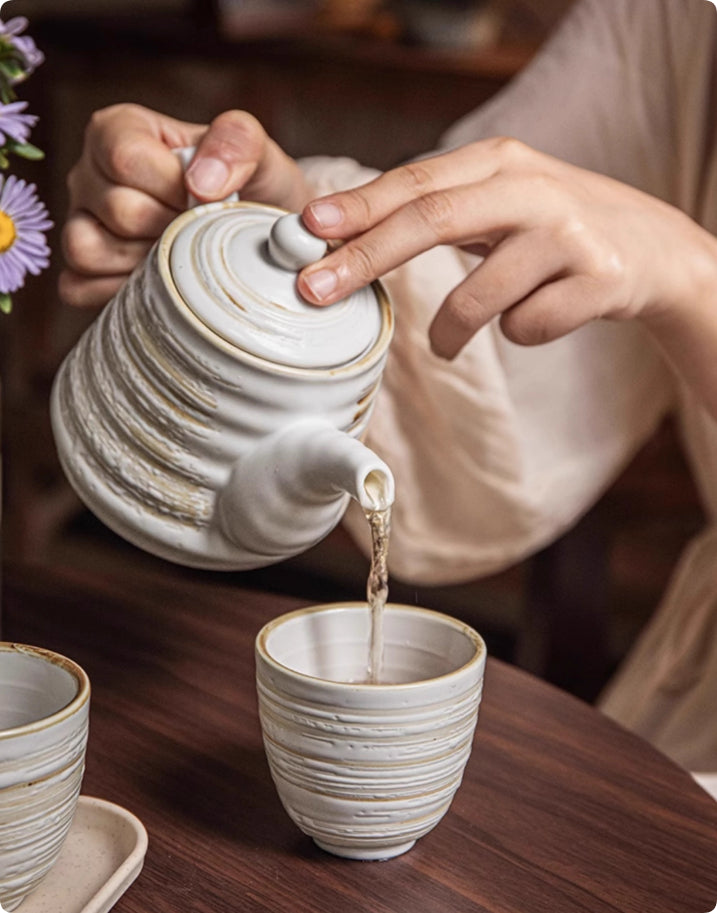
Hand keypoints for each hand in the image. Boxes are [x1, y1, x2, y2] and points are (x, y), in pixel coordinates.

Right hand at [60, 103, 311, 307]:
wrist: (254, 237)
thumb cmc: (248, 190)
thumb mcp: (257, 154)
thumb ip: (237, 143)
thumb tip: (203, 183)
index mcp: (117, 131)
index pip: (126, 158)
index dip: (175, 188)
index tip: (208, 198)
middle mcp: (88, 176)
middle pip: (118, 210)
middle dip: (174, 228)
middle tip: (200, 230)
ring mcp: (78, 225)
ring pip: (89, 250)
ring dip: (149, 263)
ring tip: (182, 254)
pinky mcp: (81, 273)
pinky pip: (82, 288)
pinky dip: (126, 294)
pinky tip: (163, 283)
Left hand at [297, 137, 716, 360]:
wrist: (654, 249)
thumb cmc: (554, 229)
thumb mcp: (500, 201)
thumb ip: (436, 209)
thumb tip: (341, 236)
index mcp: (500, 162)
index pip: (416, 183)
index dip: (360, 209)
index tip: (307, 230)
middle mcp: (533, 190)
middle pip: (433, 221)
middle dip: (367, 259)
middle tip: (316, 292)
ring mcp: (568, 235)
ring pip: (479, 299)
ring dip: (450, 332)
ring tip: (448, 343)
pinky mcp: (599, 281)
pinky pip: (526, 328)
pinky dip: (519, 333)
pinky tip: (542, 313)